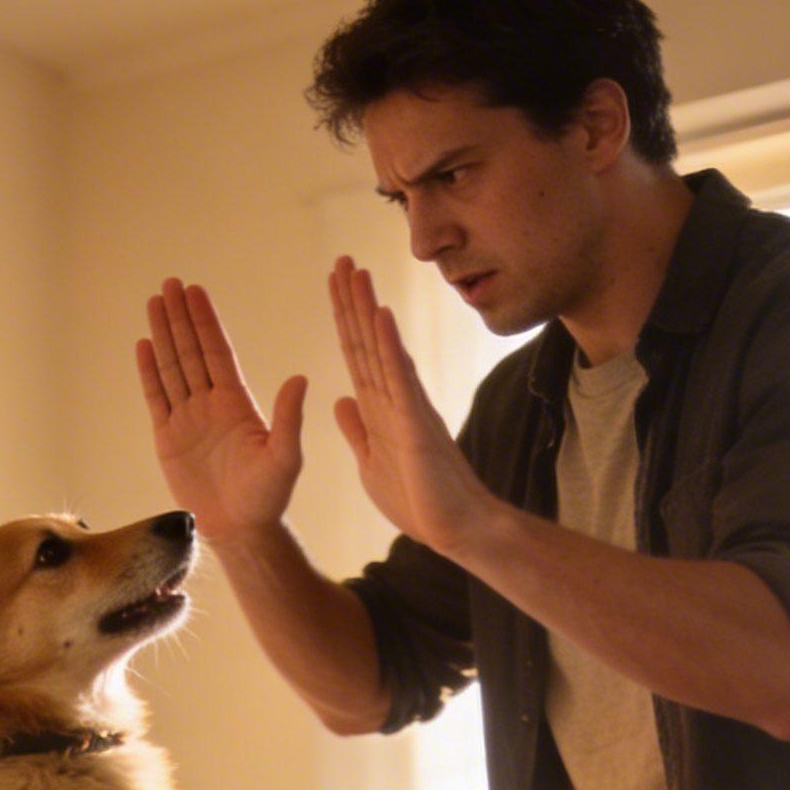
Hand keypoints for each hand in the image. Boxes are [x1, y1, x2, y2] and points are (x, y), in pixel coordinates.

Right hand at [137, 279, 306, 543]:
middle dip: (180, 318)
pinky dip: (149, 373)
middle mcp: (210, 404)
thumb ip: (289, 418)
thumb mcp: (286, 456)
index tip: (195, 292)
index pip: (217, 352)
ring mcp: (187, 419)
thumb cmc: (268, 496)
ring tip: (154, 303)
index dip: (205, 322)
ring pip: (172, 368)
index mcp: (237, 402)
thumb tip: (299, 379)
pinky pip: (156, 398)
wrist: (240, 528)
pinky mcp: (168, 439)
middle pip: (191, 352)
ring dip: (163, 335)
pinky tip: (143, 346)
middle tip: (170, 284)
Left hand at [329, 256, 490, 558]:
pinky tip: (381, 315)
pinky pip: (400, 377)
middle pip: (367, 341)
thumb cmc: (419, 500)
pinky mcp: (417, 423)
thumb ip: (357, 430)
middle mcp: (395, 398)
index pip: (357, 354)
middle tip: (341, 260)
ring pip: (382, 349)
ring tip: (357, 272)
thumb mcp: (370, 463)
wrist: (454, 529)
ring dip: (368, 310)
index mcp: (380, 408)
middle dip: (352, 302)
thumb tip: (341, 399)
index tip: (334, 285)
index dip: (344, 319)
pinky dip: (389, 346)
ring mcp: (407, 406)